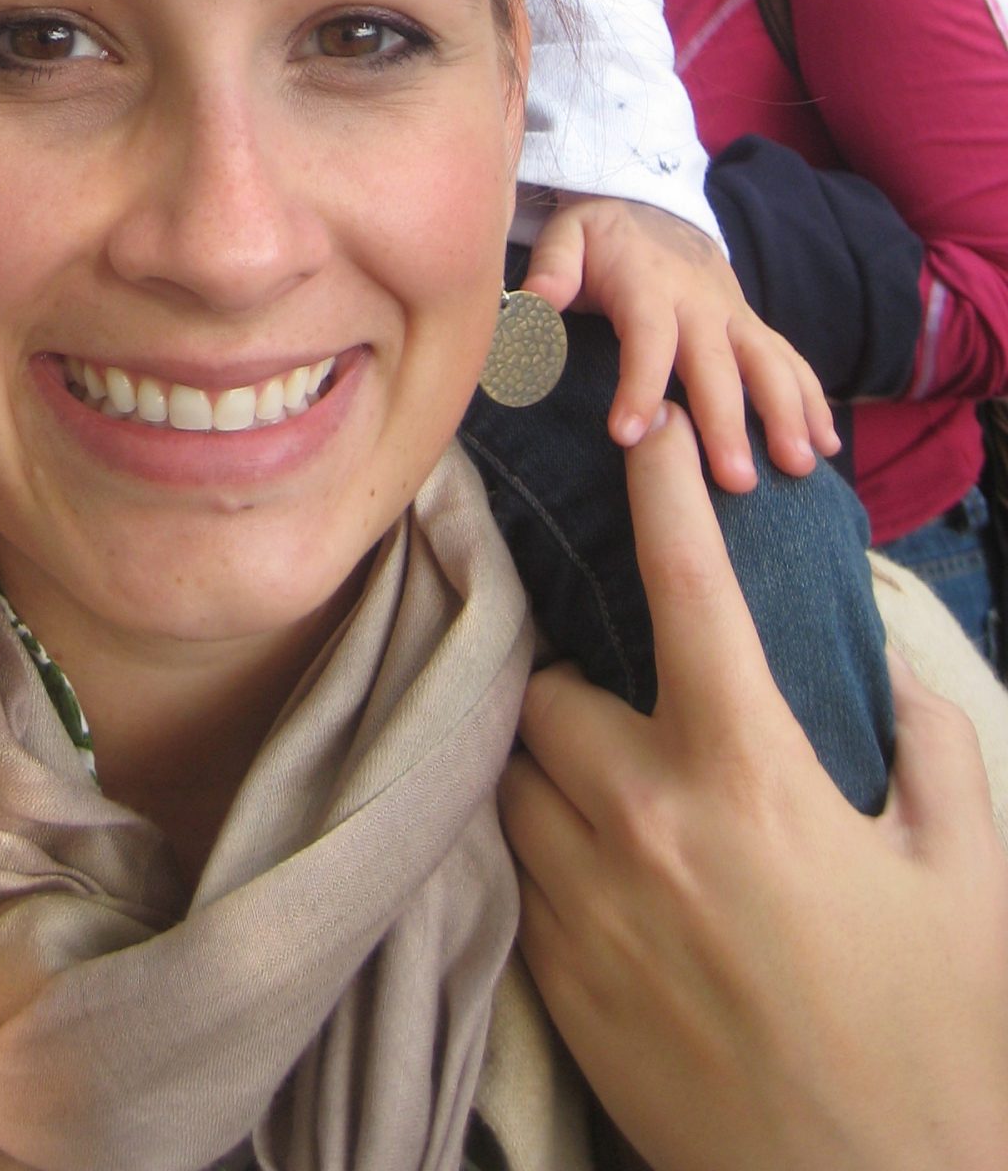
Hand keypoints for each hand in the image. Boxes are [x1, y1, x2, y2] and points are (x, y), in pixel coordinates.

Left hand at [499, 401, 1007, 1170]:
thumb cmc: (940, 1048)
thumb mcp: (968, 883)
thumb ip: (928, 751)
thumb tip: (890, 672)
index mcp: (749, 779)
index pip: (685, 589)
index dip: (663, 492)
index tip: (645, 429)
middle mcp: (643, 825)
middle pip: (548, 691)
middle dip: (581, 683)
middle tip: (631, 701)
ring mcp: (587, 909)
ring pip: (514, 780)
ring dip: (550, 767)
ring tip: (608, 787)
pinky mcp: (558, 986)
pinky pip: (516, 876)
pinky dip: (543, 853)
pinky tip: (600, 877)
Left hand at [522, 194, 834, 488]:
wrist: (656, 205)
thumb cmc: (603, 236)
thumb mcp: (567, 237)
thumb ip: (552, 270)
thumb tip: (531, 303)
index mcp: (649, 287)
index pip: (648, 339)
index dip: (639, 386)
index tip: (629, 435)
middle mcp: (700, 305)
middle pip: (717, 366)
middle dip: (728, 423)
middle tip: (737, 481)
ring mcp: (734, 317)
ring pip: (768, 364)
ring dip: (788, 415)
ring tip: (798, 468)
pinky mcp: (753, 329)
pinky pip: (790, 362)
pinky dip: (813, 400)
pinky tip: (827, 445)